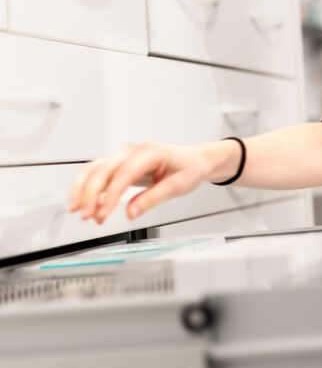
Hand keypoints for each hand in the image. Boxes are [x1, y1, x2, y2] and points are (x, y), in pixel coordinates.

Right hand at [68, 142, 211, 223]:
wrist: (194, 160)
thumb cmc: (189, 169)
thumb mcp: (178, 186)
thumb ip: (153, 199)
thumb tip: (131, 213)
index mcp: (150, 152)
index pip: (123, 174)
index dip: (110, 195)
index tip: (103, 214)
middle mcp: (133, 150)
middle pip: (103, 170)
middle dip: (90, 194)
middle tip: (87, 217)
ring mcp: (124, 154)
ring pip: (94, 169)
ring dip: (82, 190)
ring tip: (80, 213)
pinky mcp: (119, 162)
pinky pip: (97, 171)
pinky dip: (86, 186)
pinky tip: (82, 202)